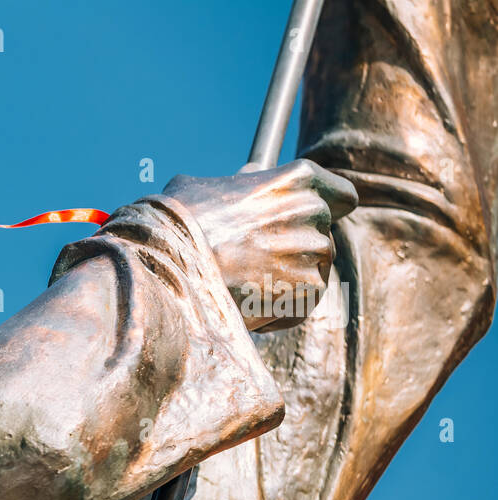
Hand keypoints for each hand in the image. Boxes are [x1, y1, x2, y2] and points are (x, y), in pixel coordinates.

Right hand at [164, 159, 357, 331]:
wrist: (167, 270)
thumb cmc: (176, 225)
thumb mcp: (203, 187)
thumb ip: (239, 184)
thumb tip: (247, 178)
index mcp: (296, 179)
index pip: (342, 195)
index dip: (325, 211)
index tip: (304, 224)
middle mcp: (313, 211)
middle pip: (321, 237)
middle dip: (292, 251)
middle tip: (251, 263)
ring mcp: (313, 252)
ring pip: (311, 272)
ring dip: (283, 282)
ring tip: (240, 287)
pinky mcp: (308, 291)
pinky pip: (302, 303)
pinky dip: (278, 310)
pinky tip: (245, 305)